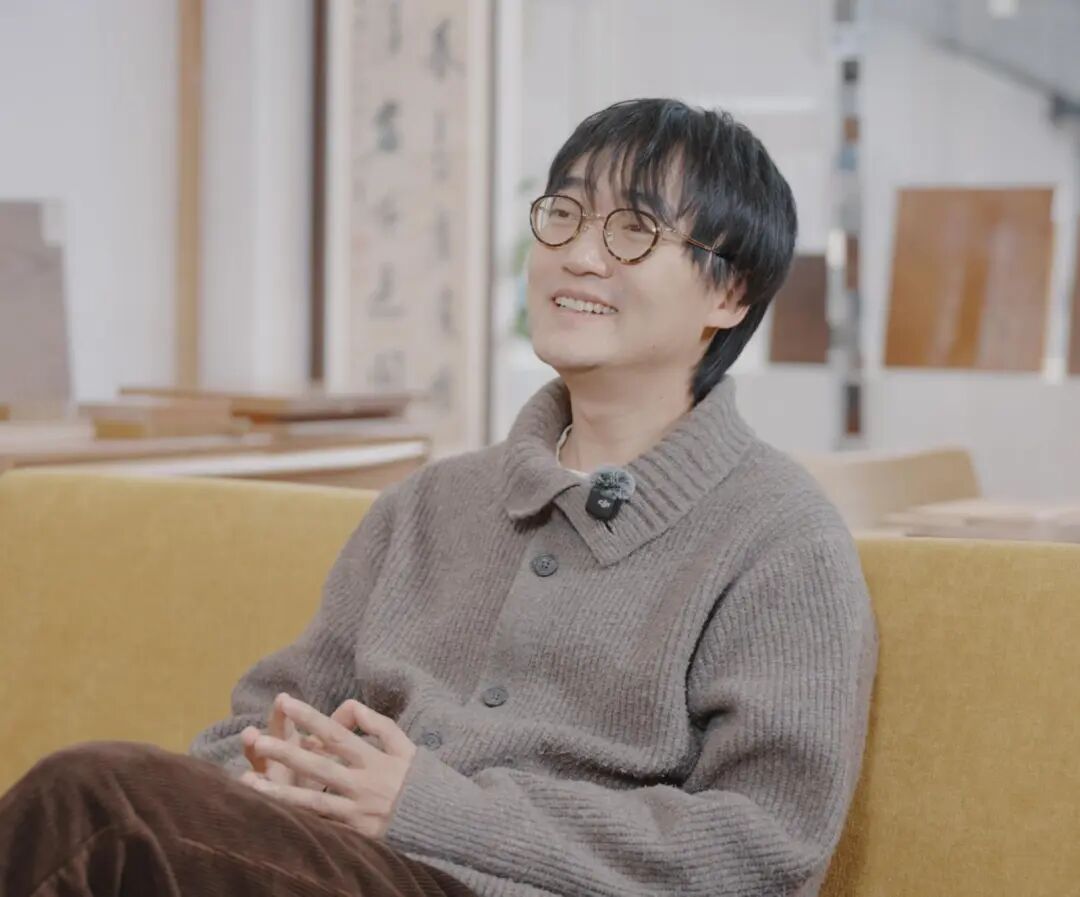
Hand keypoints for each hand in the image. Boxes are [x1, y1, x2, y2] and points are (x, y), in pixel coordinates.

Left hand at [240, 693, 417, 838]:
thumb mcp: (406, 748)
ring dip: (279, 793)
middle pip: (319, 765)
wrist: (440, 824)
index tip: (286, 702)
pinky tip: (271, 816)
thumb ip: (380, 726)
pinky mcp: (354, 836)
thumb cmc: (421, 782)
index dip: (311, 717)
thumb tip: (352, 705)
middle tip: (258, 740)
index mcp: (375, 760)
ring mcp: (356, 812)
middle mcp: (363, 785)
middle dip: (286, 752)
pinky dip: (296, 821)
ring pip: (312, 801)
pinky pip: (321, 827)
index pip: (337, 734)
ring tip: (250, 784)